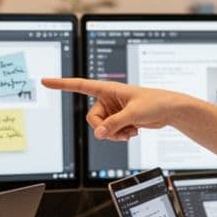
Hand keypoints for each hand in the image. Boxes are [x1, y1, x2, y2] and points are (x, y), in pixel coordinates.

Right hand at [41, 77, 189, 140]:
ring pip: (101, 128)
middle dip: (104, 128)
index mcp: (108, 89)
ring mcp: (113, 110)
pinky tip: (133, 131)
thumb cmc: (155, 103)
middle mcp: (108, 99)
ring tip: (131, 131)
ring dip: (114, 134)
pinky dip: (120, 135)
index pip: (80, 85)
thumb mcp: (133, 114)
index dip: (62, 84)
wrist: (170, 110)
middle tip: (120, 131)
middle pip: (92, 118)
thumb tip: (98, 134)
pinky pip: (110, 132)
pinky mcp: (119, 120)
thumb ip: (114, 125)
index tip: (46, 81)